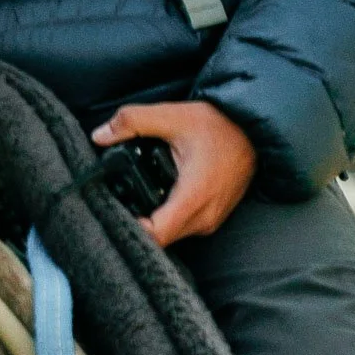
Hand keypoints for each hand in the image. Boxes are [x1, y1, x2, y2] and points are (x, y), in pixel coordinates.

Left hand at [91, 100, 255, 247]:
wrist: (254, 131)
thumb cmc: (218, 125)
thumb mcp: (172, 115)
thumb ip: (132, 122)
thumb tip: (100, 135)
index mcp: (193, 198)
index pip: (155, 235)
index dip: (129, 227)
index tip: (110, 210)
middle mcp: (203, 218)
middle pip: (159, 238)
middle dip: (135, 222)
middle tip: (113, 201)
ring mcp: (210, 221)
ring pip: (170, 235)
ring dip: (150, 221)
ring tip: (130, 197)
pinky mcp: (212, 218)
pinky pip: (182, 227)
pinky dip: (166, 216)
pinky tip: (153, 197)